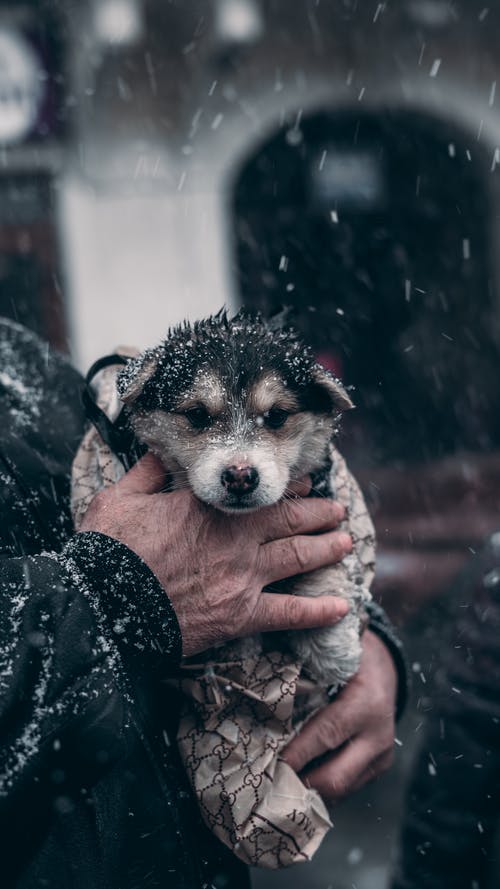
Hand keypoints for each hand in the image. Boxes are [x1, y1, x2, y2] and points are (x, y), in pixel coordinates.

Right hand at [79, 453, 352, 655]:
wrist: (103, 606)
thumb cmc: (109, 551)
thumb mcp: (120, 498)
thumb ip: (148, 471)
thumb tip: (161, 449)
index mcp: (207, 507)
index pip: (257, 492)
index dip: (287, 487)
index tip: (304, 482)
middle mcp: (234, 538)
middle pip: (289, 520)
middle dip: (318, 512)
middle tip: (337, 509)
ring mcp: (242, 577)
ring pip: (297, 557)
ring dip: (326, 548)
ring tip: (345, 542)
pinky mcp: (240, 614)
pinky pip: (288, 613)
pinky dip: (317, 611)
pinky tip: (342, 607)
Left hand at [281, 630, 396, 801]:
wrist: (385, 666)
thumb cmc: (350, 657)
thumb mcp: (331, 657)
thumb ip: (304, 674)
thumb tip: (263, 692)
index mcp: (366, 703)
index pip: (326, 734)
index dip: (296, 752)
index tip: (268, 763)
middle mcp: (378, 735)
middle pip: (335, 777)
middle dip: (299, 783)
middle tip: (267, 783)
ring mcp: (382, 755)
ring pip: (340, 789)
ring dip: (308, 789)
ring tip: (276, 783)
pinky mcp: (380, 766)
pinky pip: (346, 786)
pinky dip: (321, 785)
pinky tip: (298, 776)